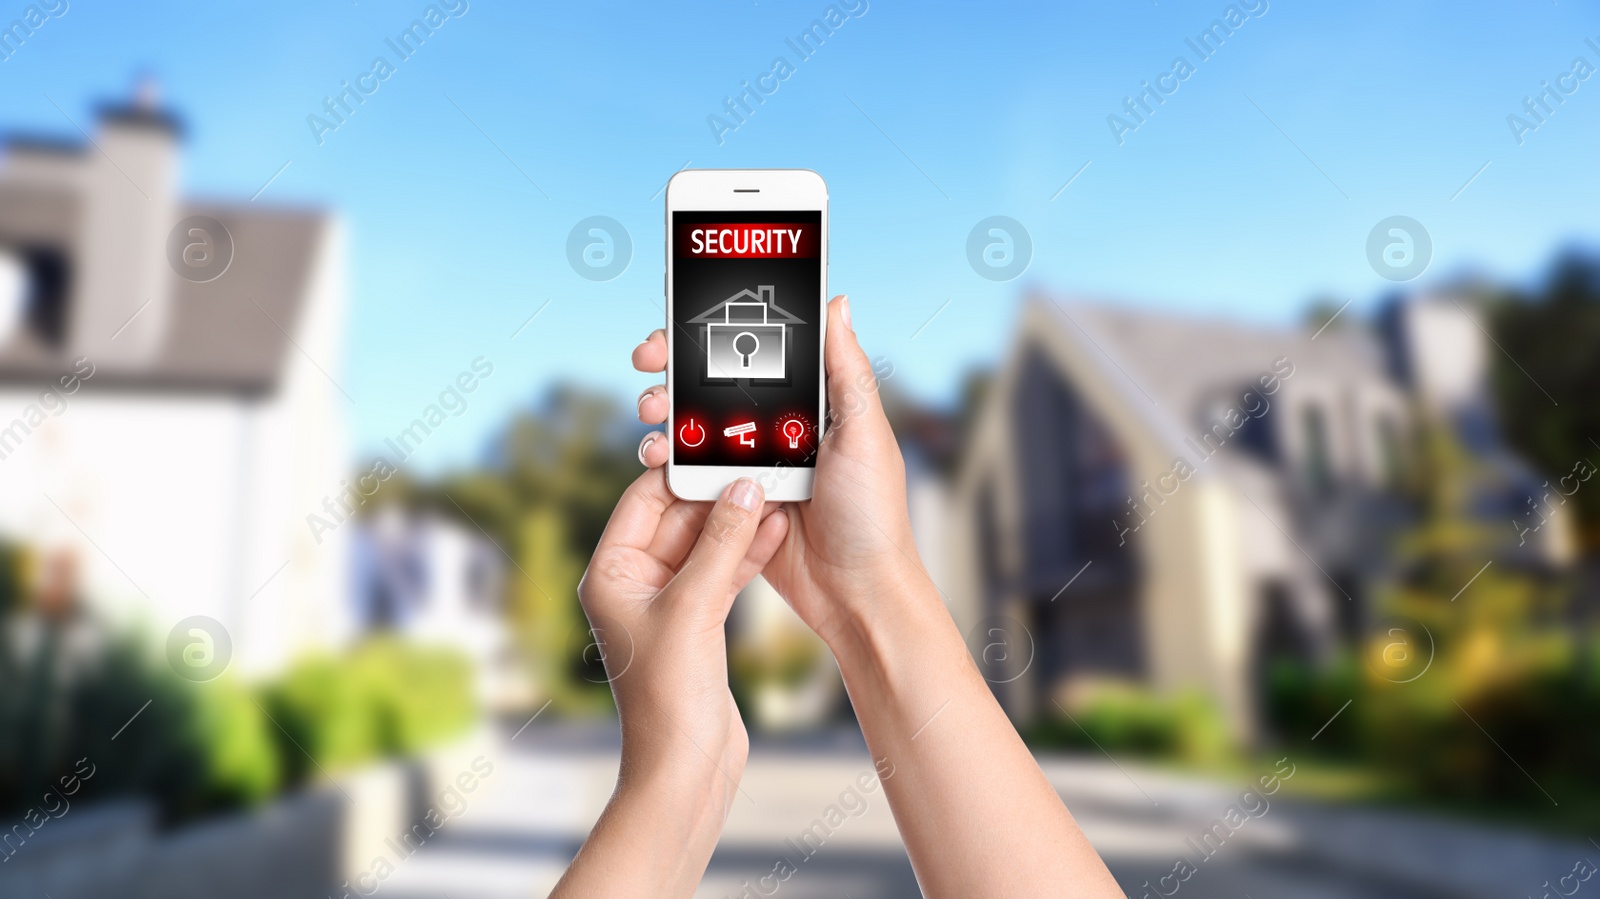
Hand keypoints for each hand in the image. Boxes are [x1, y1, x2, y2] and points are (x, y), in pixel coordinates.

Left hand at [554, 470, 786, 895]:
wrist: (687, 767)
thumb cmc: (669, 694)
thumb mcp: (695, 607)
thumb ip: (720, 543)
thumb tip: (743, 487)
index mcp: (610, 573)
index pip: (643, 500)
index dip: (681, 471)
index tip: (718, 444)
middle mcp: (633, 584)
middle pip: (677, 519)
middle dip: (717, 495)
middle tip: (757, 464)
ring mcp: (667, 604)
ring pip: (704, 545)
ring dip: (738, 522)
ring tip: (775, 490)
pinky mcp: (698, 623)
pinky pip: (721, 572)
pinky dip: (746, 553)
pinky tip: (776, 530)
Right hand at [632, 295, 936, 652]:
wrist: (856, 591)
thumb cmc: (873, 513)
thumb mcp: (864, 432)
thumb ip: (847, 370)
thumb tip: (837, 302)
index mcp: (812, 402)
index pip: (759, 350)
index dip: (717, 331)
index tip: (684, 318)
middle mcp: (778, 427)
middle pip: (714, 382)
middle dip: (675, 366)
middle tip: (649, 360)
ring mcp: (751, 464)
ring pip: (694, 424)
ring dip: (664, 411)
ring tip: (651, 413)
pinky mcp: (730, 502)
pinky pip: (689, 472)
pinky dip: (665, 459)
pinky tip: (654, 456)